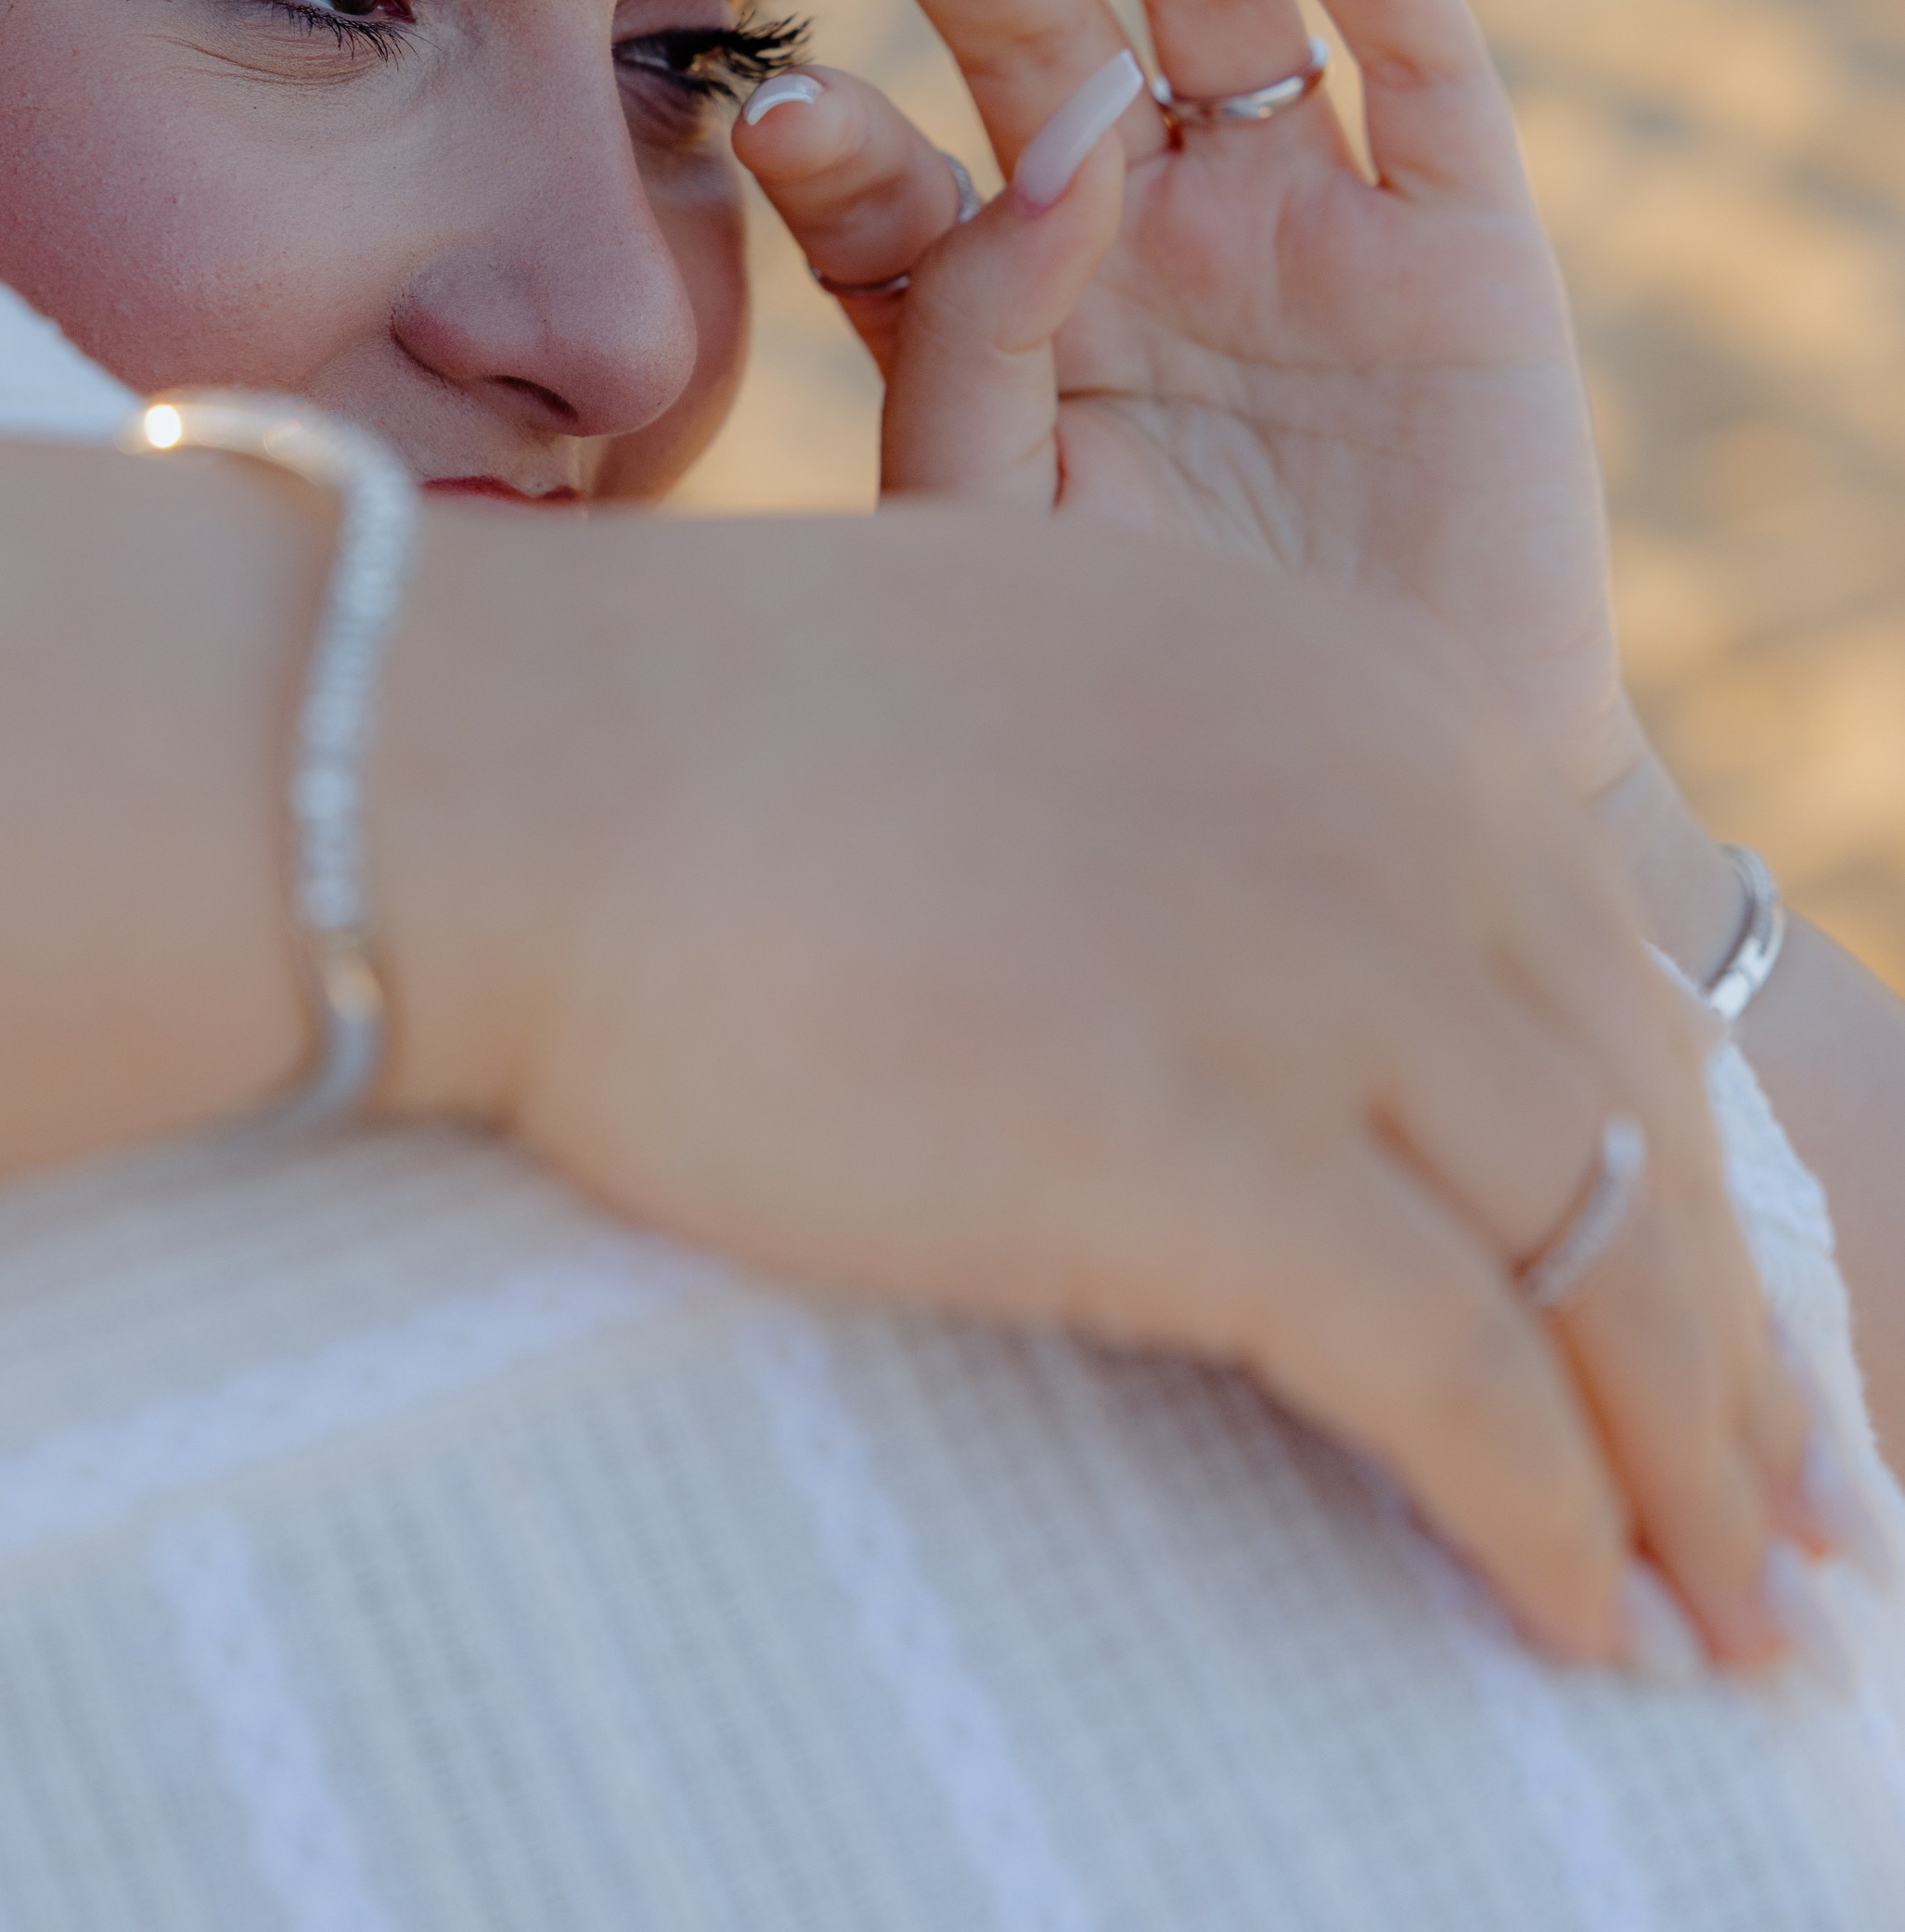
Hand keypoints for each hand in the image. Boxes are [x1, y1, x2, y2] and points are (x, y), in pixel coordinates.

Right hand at [383, 499, 1813, 1672]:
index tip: (1717, 1304)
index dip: (1681, 1158)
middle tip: (1778, 1505)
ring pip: (1593, 1257)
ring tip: (1715, 1607)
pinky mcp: (1206, 1148)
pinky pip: (1457, 1378)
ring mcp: (1311, 968)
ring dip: (1674, 1462)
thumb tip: (1309, 987)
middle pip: (1639, 1115)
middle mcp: (1389, 802)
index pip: (1601, 959)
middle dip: (1725, 1340)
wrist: (526, 762)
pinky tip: (1573, 1617)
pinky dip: (1546, 1518)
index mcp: (1358, 687)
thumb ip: (1223, 804)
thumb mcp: (1060, 691)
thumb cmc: (718, 744)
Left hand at [738, 0, 1634, 803]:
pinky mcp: (1459, 244)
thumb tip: (1024, 151)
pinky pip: (1414, 65)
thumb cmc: (1159, 692)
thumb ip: (970, 353)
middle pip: (1035, 36)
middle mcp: (1143, 240)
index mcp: (1011, 321)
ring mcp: (1301, 227)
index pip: (900, 191)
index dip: (838, 138)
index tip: (766, 102)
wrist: (1394, 803)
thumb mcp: (1012, 538)